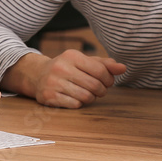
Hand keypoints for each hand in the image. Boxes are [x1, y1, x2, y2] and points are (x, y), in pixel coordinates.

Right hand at [5, 50, 125, 107]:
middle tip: (98, 90)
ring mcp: (53, 82)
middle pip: (94, 86)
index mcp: (72, 55)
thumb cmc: (67, 68)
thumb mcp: (84, 61)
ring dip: (90, 98)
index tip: (107, 82)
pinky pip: (75, 104)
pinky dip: (79, 103)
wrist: (37, 75)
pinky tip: (74, 97)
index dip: (108, 79)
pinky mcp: (48, 96)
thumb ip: (104, 64)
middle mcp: (61, 67)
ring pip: (86, 97)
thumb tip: (123, 68)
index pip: (100, 70)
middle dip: (101, 91)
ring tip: (86, 93)